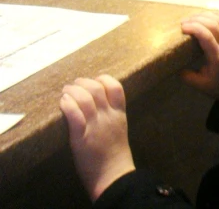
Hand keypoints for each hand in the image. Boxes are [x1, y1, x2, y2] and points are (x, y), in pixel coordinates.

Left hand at [60, 75, 134, 201]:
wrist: (113, 176)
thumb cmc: (114, 155)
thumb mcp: (119, 130)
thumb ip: (110, 116)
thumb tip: (95, 105)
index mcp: (119, 114)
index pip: (115, 87)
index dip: (103, 79)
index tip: (93, 82)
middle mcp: (108, 116)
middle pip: (96, 88)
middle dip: (82, 83)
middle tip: (73, 86)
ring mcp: (95, 125)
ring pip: (84, 98)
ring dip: (71, 91)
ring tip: (65, 92)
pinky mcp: (81, 136)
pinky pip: (74, 114)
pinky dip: (67, 104)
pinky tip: (63, 102)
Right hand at [180, 11, 218, 102]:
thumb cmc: (216, 86)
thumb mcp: (199, 85)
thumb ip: (187, 76)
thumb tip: (176, 65)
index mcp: (218, 57)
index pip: (207, 36)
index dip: (194, 28)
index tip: (182, 28)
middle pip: (214, 25)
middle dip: (197, 20)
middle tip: (183, 23)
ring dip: (205, 16)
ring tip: (191, 18)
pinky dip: (216, 14)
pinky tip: (206, 15)